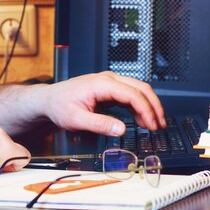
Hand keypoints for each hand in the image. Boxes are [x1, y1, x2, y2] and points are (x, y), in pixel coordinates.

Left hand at [42, 71, 165, 135]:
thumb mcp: (76, 119)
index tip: (152, 125)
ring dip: (149, 106)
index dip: (146, 110)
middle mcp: (109, 79)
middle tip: (160, 125)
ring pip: (139, 90)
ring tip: (154, 125)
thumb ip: (99, 124)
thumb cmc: (59, 106)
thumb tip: (121, 129)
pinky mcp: (110, 89)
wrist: (49, 99)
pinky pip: (131, 95)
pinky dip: (140, 107)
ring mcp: (110, 83)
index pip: (133, 94)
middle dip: (154, 106)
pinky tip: (142, 120)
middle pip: (141, 88)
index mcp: (102, 84)